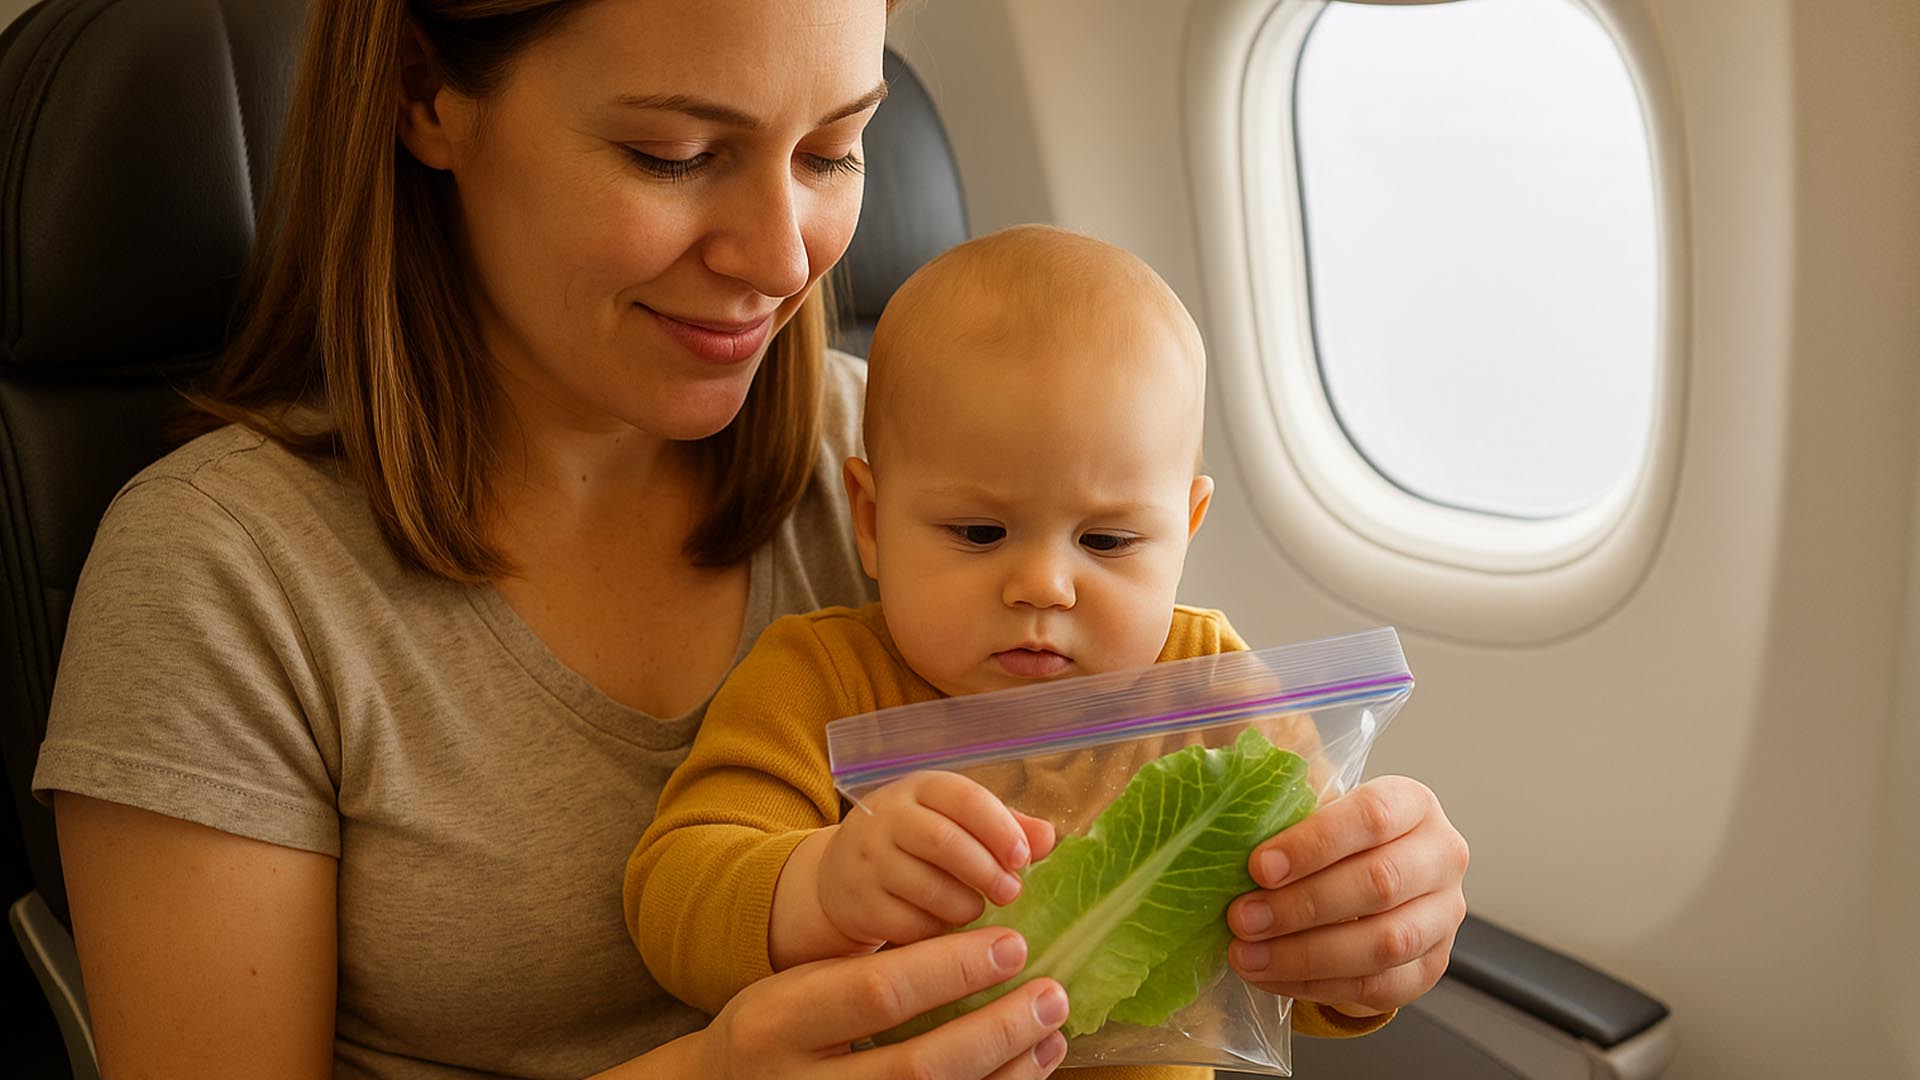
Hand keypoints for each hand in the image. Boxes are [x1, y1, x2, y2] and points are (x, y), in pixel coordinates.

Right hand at [696, 927, 1069, 1079]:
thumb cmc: (776, 1030)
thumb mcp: (801, 986)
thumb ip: (875, 970)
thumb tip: (983, 941)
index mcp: (782, 1024)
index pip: (880, 994)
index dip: (953, 970)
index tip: (1012, 944)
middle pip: (919, 1069)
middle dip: (996, 1032)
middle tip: (1050, 995)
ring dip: (1008, 1073)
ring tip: (1050, 1033)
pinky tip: (1028, 1070)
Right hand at [820, 771, 1055, 945]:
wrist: (842, 876)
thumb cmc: (917, 845)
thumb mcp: (956, 822)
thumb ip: (1004, 827)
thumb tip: (1047, 838)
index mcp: (920, 789)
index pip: (963, 797)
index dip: (999, 828)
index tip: (1023, 858)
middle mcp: (887, 817)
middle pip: (943, 841)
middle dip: (986, 871)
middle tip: (1011, 893)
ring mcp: (868, 860)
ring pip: (926, 886)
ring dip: (964, 905)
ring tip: (977, 910)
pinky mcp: (858, 902)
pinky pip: (908, 922)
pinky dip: (936, 930)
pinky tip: (946, 927)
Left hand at [1225, 775, 1468, 1014]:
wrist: (1369, 883)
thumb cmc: (1334, 839)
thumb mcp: (1315, 806)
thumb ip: (1284, 803)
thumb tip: (1227, 804)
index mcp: (1413, 804)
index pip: (1372, 816)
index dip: (1313, 843)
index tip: (1259, 867)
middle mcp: (1441, 857)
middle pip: (1380, 883)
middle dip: (1302, 906)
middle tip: (1242, 918)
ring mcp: (1443, 916)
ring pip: (1384, 942)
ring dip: (1307, 954)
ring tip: (1249, 955)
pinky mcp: (1430, 966)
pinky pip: (1378, 987)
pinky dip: (1318, 986)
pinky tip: (1273, 976)